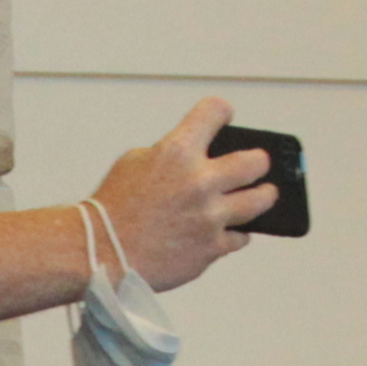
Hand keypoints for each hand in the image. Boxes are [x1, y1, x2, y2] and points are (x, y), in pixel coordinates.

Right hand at [91, 98, 275, 293]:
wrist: (101, 253)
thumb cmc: (112, 209)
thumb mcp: (135, 162)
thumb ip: (171, 154)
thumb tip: (196, 156)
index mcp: (177, 151)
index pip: (215, 112)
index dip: (220, 112)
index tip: (223, 117)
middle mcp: (199, 181)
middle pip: (255, 161)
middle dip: (258, 160)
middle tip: (257, 163)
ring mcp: (209, 217)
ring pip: (260, 201)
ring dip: (263, 196)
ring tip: (265, 193)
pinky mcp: (211, 248)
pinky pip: (240, 237)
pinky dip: (236, 232)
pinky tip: (232, 229)